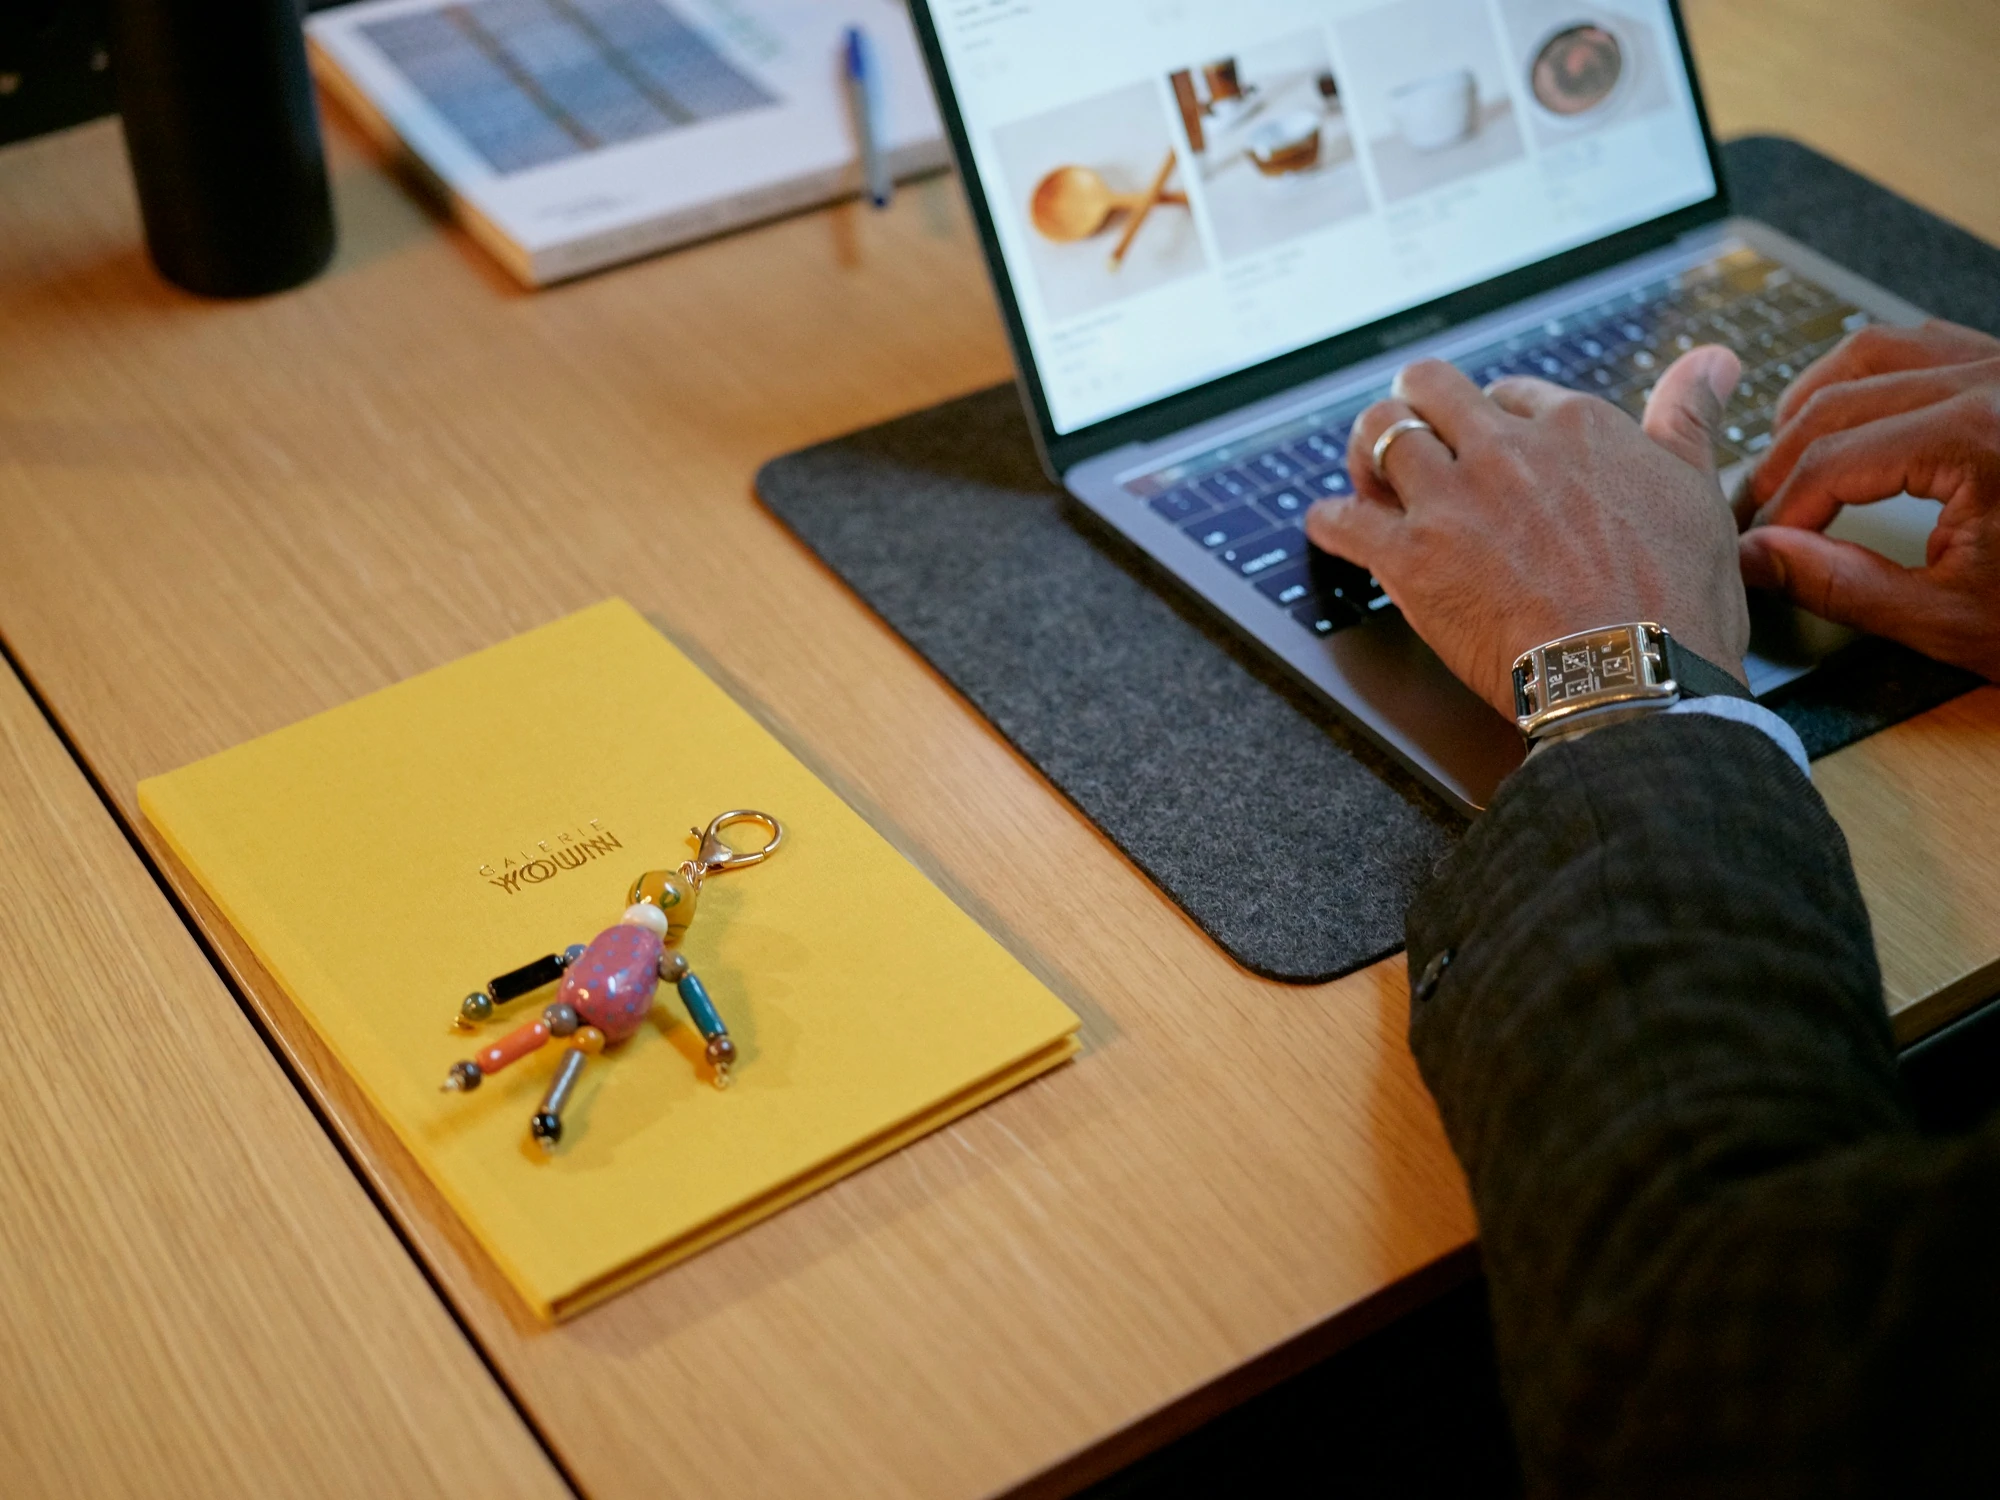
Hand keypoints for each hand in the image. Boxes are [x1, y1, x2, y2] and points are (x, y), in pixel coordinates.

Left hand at [1303, 349, 1748, 717]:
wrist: (1631, 678)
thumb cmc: (1675, 602)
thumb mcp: (1699, 493)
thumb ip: (1690, 419)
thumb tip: (1712, 359)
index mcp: (1575, 427)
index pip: (1512, 393)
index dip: (1494, 418)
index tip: (1490, 443)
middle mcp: (1506, 450)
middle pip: (1432, 389)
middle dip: (1416, 406)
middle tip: (1411, 436)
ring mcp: (1453, 500)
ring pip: (1382, 434)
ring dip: (1367, 450)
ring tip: (1368, 473)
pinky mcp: (1411, 558)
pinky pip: (1343, 521)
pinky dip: (1330, 522)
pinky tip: (1331, 527)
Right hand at [1739, 320, 1999, 680]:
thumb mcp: (1951, 617)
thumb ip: (1840, 583)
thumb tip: (1758, 556)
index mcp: (1975, 438)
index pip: (1830, 463)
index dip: (1777, 513)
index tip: (1753, 551)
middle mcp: (1992, 383)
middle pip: (1836, 400)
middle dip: (1781, 461)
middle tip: (1753, 516)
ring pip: (1875, 350)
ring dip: (1815, 402)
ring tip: (1786, 461)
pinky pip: (1926, 343)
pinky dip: (1872, 376)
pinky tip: (1853, 419)